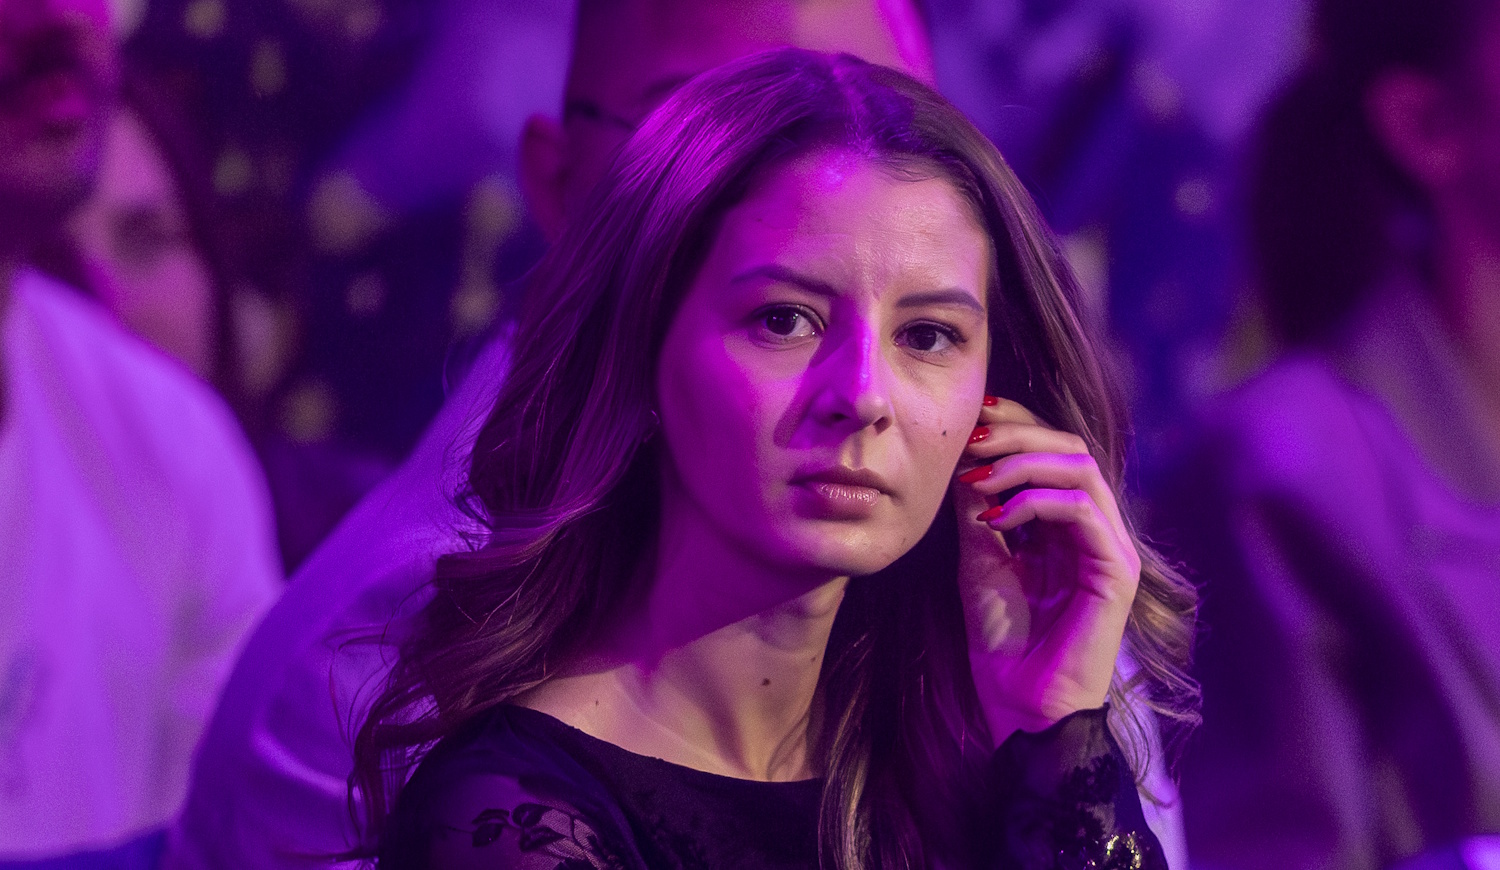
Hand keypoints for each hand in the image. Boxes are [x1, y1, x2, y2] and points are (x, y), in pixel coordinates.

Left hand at [952, 397, 1139, 743]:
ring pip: (1081, 467)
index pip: (1052, 450)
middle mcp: (1096, 527)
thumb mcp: (980, 559)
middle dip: (1017, 434)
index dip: (1016, 424)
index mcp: (1066, 522)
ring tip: (978, 478)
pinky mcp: (1118, 569)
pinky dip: (1036, 502)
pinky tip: (996, 518)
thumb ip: (979, 508)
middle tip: (972, 439)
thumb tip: (965, 456)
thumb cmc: (1003, 640)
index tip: (971, 419)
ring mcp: (1112, 546)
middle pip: (1070, 447)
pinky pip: (1083, 509)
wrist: (1021, 705)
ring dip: (1023, 462)